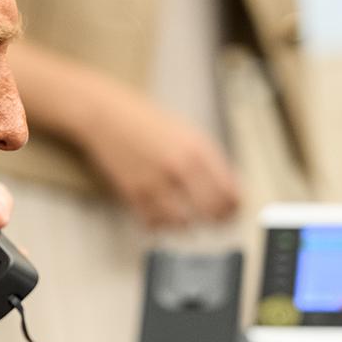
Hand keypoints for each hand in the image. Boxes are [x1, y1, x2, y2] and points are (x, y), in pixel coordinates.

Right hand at [79, 89, 240, 228]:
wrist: (107, 117)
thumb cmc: (148, 124)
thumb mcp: (189, 134)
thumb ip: (212, 161)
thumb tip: (233, 191)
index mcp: (198, 150)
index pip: (229, 193)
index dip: (234, 208)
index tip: (233, 212)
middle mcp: (179, 168)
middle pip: (211, 212)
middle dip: (217, 221)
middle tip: (216, 221)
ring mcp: (156, 183)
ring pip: (184, 224)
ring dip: (188, 224)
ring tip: (186, 215)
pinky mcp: (134, 195)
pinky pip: (155, 225)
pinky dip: (162, 225)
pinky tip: (163, 214)